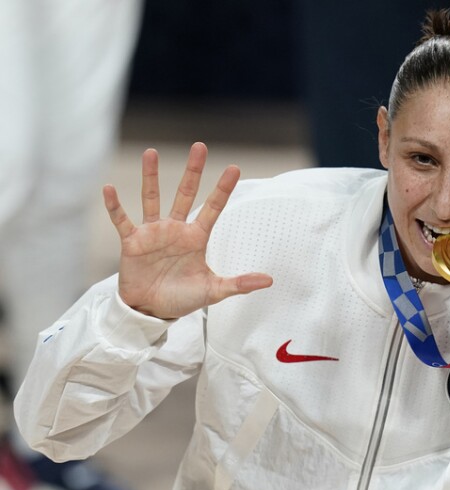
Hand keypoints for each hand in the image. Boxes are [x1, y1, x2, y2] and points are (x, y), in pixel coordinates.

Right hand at [102, 142, 272, 318]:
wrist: (152, 311)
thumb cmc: (183, 298)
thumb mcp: (214, 291)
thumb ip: (239, 283)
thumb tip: (269, 280)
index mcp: (196, 237)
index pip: (213, 208)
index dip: (223, 189)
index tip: (234, 168)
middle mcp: (176, 229)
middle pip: (185, 194)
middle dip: (193, 171)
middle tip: (200, 147)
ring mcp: (153, 233)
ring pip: (152, 198)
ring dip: (150, 177)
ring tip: (151, 152)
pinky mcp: (132, 242)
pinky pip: (121, 220)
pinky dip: (114, 206)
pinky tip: (109, 188)